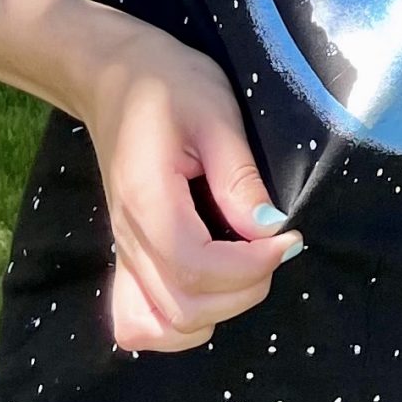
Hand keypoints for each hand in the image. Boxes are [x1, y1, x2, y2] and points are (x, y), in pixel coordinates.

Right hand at [64, 16, 301, 352]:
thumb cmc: (169, 83)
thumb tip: (270, 228)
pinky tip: (211, 291)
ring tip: (249, 266)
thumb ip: (239, 175)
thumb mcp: (215, 112)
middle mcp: (129, 239)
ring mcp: (124, 253)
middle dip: (243, 289)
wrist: (113, 77)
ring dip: (218, 310)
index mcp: (147, 201)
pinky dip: (178, 325)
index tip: (288, 238)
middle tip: (276, 247)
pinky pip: (141, 321)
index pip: (195, 268)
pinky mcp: (127, 257)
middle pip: (183, 307)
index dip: (250, 266)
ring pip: (164, 325)